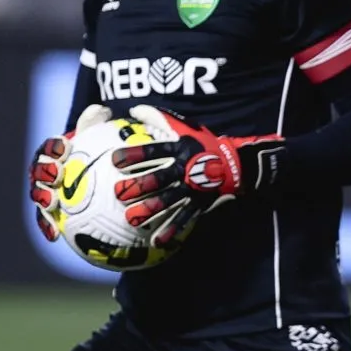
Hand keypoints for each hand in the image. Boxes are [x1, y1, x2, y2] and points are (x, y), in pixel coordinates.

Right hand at [29, 104, 111, 240]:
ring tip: (51, 203)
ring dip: (41, 199)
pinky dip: (47, 227)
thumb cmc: (98, 154)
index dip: (53, 147)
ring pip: (39, 196)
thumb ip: (97, 123)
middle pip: (39, 171)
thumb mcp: (100, 137)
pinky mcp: (51, 213)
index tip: (64, 147)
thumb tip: (101, 111)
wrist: (96, 176)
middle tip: (56, 174)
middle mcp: (45, 173)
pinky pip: (47, 221)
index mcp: (54, 154)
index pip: (50, 148)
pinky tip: (55, 236)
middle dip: (43, 172)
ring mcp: (46, 193)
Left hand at [110, 105, 266, 248]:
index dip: (135, 155)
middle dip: (140, 185)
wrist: (235, 164)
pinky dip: (172, 230)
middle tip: (119, 192)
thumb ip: (159, 118)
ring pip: (169, 199)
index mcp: (180, 149)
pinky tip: (157, 241)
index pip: (154, 151)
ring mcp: (192, 188)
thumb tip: (133, 109)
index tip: (114, 160)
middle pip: (160, 177)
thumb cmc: (203, 144)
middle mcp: (185, 168)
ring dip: (151, 209)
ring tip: (131, 218)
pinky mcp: (200, 203)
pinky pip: (184, 218)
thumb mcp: (185, 128)